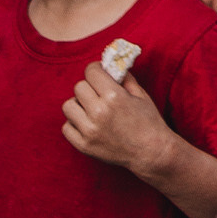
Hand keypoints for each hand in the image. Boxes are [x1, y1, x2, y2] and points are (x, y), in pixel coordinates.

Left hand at [63, 59, 177, 173]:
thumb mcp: (141, 95)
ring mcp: (88, 130)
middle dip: (89, 86)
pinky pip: (66, 126)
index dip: (95, 69)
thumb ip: (124, 78)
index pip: (91, 72)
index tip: (99, 72)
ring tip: (90, 108)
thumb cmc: (149, 121)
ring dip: (79, 104)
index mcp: (114, 96)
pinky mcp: (82, 145)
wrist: (150, 151)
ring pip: (68, 106)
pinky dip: (75, 123)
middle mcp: (98, 112)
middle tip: (98, 92)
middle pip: (78, 87)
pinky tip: (88, 123)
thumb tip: (110, 66)